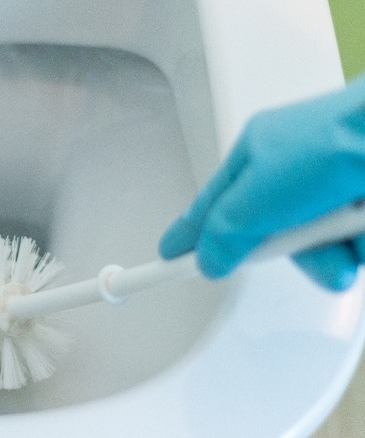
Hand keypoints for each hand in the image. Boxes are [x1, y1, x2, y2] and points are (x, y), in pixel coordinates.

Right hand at [159, 75, 364, 289]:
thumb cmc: (337, 141)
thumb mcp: (259, 192)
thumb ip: (225, 229)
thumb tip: (208, 259)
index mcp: (256, 155)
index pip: (210, 207)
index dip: (189, 235)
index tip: (169, 257)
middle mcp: (293, 172)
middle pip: (269, 237)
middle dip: (290, 251)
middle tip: (293, 244)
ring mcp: (332, 190)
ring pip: (316, 250)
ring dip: (331, 254)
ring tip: (345, 231)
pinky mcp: (359, 209)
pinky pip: (350, 249)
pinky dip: (357, 246)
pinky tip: (362, 226)